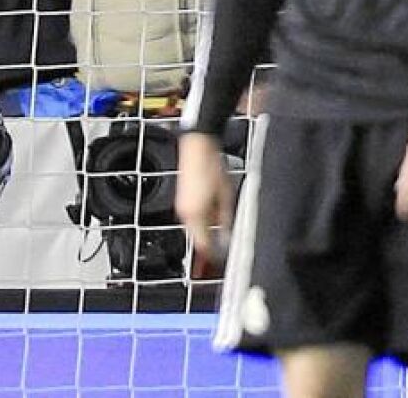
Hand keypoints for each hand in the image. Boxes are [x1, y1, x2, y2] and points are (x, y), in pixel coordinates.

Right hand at [176, 132, 234, 265]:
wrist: (198, 147)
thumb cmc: (212, 167)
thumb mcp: (226, 196)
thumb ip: (226, 221)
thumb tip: (227, 238)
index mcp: (195, 216)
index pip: (203, 246)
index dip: (214, 257)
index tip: (222, 261)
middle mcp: (184, 214)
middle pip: (197, 239)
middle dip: (210, 244)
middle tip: (224, 247)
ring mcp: (180, 207)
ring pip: (194, 228)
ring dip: (206, 231)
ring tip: (221, 227)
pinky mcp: (182, 200)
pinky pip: (192, 217)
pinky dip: (202, 220)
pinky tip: (213, 214)